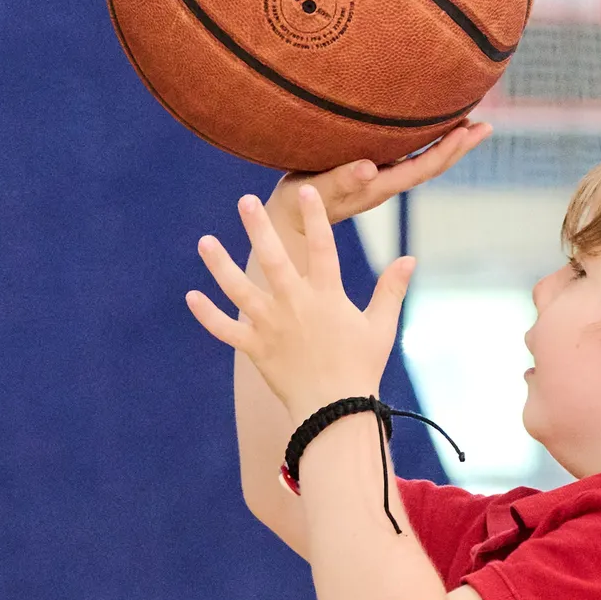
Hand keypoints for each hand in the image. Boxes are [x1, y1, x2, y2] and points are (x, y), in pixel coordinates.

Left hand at [187, 180, 412, 416]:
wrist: (335, 410)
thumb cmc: (361, 368)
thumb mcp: (381, 326)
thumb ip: (390, 289)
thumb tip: (410, 258)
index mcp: (327, 295)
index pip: (321, 245)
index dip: (314, 215)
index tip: (304, 189)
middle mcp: (295, 304)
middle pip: (273, 258)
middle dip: (258, 227)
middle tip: (245, 200)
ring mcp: (271, 326)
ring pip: (239, 289)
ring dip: (220, 265)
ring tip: (205, 241)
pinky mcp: (255, 348)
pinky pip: (226, 329)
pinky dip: (207, 315)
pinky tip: (191, 296)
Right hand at [280, 120, 488, 226]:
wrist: (284, 227)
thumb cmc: (295, 209)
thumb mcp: (314, 193)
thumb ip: (340, 181)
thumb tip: (370, 168)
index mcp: (377, 187)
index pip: (422, 168)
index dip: (447, 151)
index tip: (469, 132)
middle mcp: (383, 184)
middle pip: (430, 166)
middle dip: (458, 147)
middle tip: (486, 125)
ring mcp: (376, 182)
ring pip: (421, 163)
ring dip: (447, 146)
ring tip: (468, 126)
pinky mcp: (366, 177)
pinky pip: (405, 160)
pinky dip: (424, 145)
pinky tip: (427, 133)